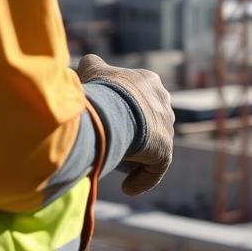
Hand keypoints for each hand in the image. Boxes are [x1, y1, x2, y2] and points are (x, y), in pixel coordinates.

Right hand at [76, 54, 174, 194]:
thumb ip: (91, 65)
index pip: (138, 95)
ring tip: (116, 161)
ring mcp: (166, 127)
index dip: (121, 107)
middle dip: (132, 131)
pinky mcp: (165, 150)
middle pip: (147, 120)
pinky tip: (127, 187)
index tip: (107, 119)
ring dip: (136, 154)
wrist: (114, 111)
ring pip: (152, 144)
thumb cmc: (102, 90)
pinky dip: (141, 178)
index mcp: (149, 81)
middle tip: (111, 142)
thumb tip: (85, 64)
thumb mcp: (92, 70)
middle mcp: (163, 102)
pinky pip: (155, 169)